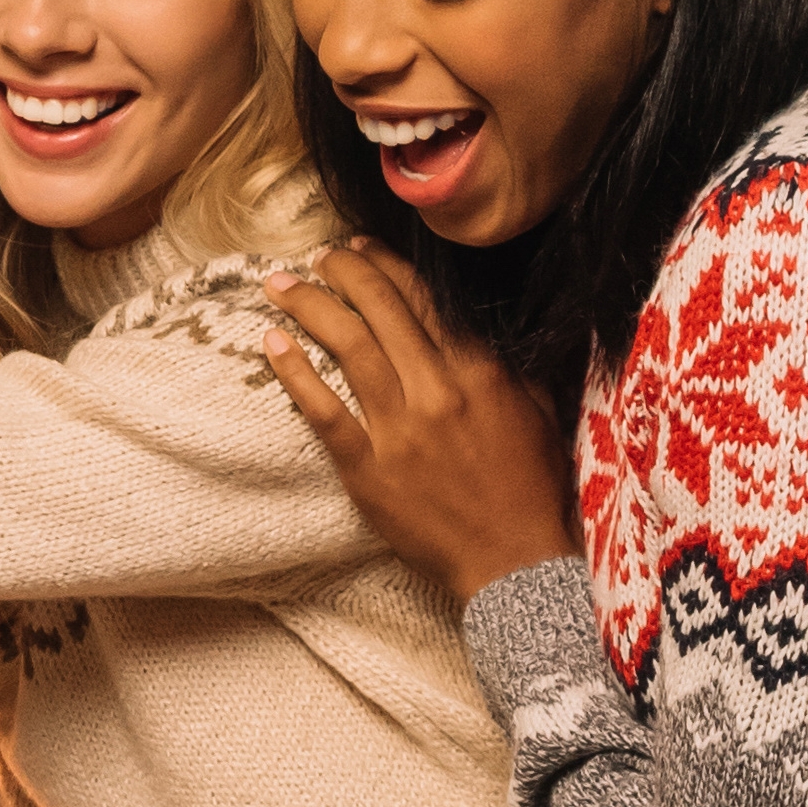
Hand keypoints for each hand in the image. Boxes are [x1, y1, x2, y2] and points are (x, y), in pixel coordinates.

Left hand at [259, 247, 583, 606]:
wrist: (515, 560)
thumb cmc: (532, 486)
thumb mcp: (537, 409)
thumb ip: (503, 361)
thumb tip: (477, 319)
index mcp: (480, 371)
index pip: (423, 299)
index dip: (385, 266)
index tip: (358, 247)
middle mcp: (437, 390)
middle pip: (379, 311)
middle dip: (341, 273)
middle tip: (315, 257)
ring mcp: (400, 429)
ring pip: (347, 348)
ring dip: (309, 308)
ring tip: (280, 285)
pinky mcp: (368, 469)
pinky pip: (323, 411)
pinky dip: (294, 373)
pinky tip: (271, 343)